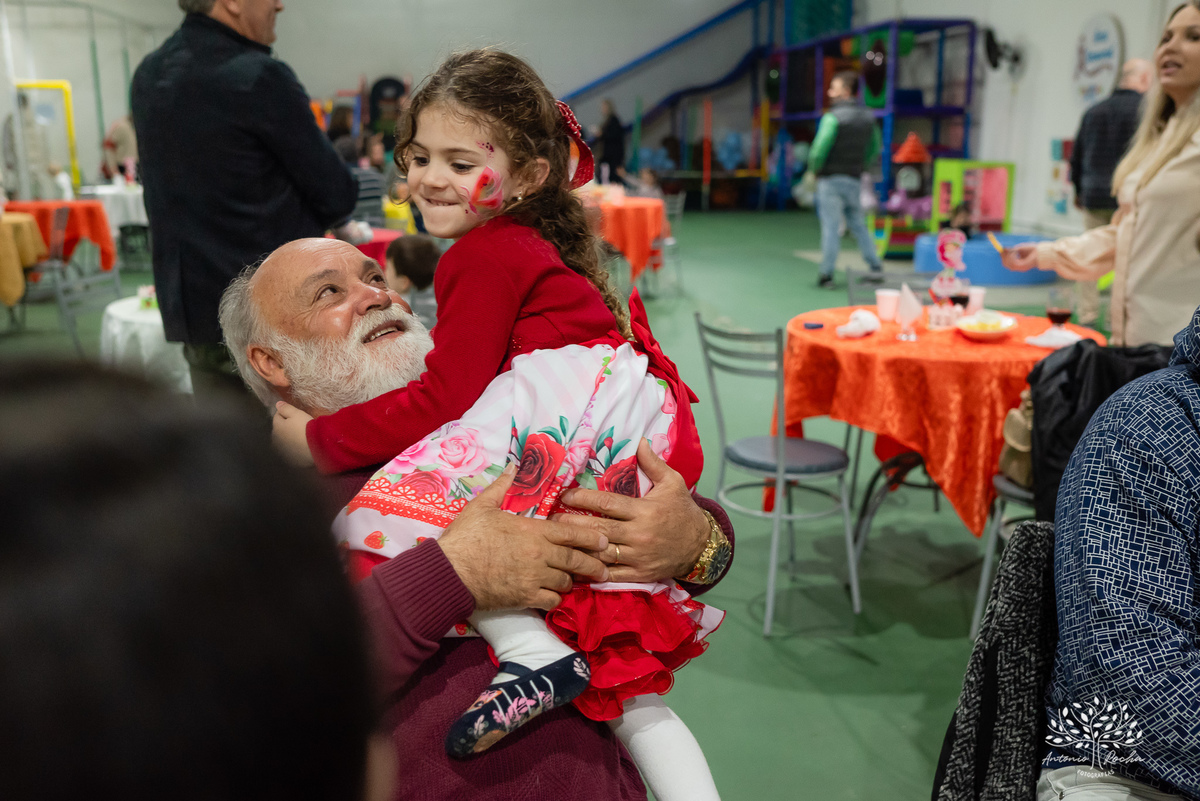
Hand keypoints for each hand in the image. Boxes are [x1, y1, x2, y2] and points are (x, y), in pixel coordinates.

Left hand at [272, 401, 314, 467]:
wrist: (317, 446)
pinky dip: (293, 445)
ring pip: (284, 439)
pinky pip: (290, 448)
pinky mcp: (290, 457)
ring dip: (289, 436)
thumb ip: (286, 408)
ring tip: (300, 434)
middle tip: (298, 423)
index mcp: (276, 427)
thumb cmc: (306, 427)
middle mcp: (276, 439)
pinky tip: (301, 444)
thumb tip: (277, 404)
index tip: (295, 413)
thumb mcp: (297, 414)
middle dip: (285, 425)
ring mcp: (282, 449)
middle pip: (279, 428)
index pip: (277, 416)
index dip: (285, 412)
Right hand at [440, 465, 609, 610]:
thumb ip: (501, 487)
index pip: (570, 533)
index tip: (604, 541)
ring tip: (576, 582)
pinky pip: (551, 601)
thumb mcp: (482, 506)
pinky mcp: (525, 597)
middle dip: (593, 565)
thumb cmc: (466, 537)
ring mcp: (534, 577)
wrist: (451, 572)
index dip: (590, 537)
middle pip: (576, 560)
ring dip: (571, 582)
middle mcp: (539, 554)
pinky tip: (554, 596)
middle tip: (603, 569)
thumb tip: (512, 467)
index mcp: (533, 530)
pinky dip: (556, 599)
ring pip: (566, 582)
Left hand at [553, 439, 708, 582]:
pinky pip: (611, 575)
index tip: (565, 496)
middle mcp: (639, 534)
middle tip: (551, 521)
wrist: (702, 546)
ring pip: (602, 554)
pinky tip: (575, 567)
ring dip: (578, 550)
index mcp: (645, 511)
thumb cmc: (683, 512)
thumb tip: (639, 441)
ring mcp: (638, 557)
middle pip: (599, 530)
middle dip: (572, 526)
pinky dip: (592, 573)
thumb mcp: (673, 483)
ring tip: (558, 543)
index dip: (583, 500)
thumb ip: (653, 463)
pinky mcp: (639, 574)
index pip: (607, 504)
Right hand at [1001, 242, 1038, 271]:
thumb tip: (1004, 249)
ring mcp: (1020, 267)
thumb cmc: (1033, 250)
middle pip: (1005, 264)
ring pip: (1008, 263)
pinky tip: (1015, 252)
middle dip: (1003, 256)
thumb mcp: (1020, 249)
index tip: (1001, 251)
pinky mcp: (1022, 266)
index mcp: (1018, 264)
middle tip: (1003, 250)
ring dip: (1008, 256)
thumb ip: (1012, 250)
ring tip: (1013, 250)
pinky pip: (1012, 262)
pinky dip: (1012, 256)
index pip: (1007, 263)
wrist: (1041, 252)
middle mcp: (1018, 267)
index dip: (1003, 257)